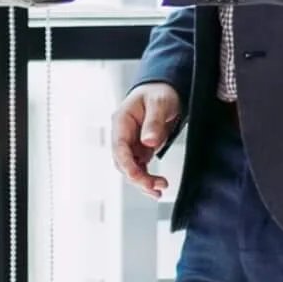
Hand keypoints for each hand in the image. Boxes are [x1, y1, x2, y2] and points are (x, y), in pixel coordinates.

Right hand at [112, 84, 182, 198]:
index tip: (137, 176)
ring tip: (159, 190)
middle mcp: (123, 134)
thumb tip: (149, 142)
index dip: (126, 164)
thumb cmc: (158, 92)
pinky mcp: (140, 150)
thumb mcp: (159, 102)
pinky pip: (140, 168)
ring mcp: (131, 143)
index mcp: (122, 121)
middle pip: (123, 162)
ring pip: (131, 169)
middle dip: (137, 177)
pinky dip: (147, 178)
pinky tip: (157, 186)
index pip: (119, 147)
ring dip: (143, 182)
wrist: (163, 91)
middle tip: (155, 186)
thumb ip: (153, 121)